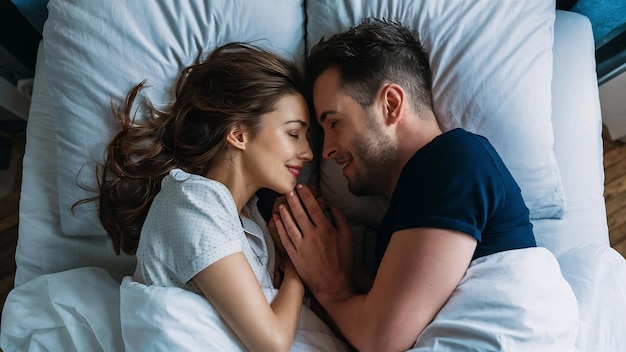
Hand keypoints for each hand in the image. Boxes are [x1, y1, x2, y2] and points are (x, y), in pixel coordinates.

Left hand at [273, 184, 354, 299]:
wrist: (333, 285)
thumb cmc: (343, 261)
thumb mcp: (349, 238)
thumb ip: (340, 219)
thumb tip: (331, 206)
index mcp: (326, 230)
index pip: (313, 208)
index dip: (306, 196)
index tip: (301, 188)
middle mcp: (312, 236)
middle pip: (299, 213)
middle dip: (293, 200)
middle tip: (289, 190)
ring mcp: (301, 246)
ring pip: (290, 224)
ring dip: (285, 212)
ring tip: (281, 202)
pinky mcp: (294, 255)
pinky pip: (285, 238)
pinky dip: (280, 227)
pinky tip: (277, 219)